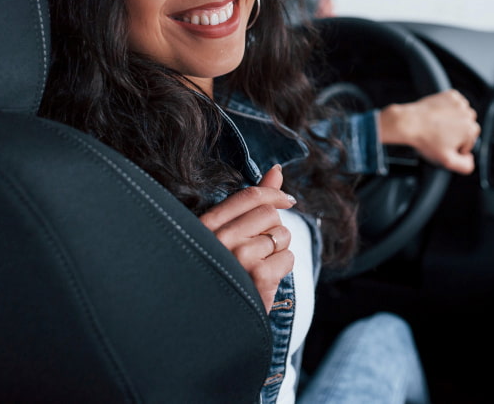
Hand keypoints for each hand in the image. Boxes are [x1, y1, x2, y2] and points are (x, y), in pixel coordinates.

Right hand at [199, 165, 295, 312]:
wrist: (210, 324)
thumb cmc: (221, 273)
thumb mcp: (227, 235)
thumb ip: (251, 201)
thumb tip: (277, 170)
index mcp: (206, 225)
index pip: (249, 196)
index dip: (274, 194)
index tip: (288, 201)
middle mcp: (220, 239)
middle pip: (269, 214)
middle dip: (274, 229)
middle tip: (260, 250)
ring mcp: (239, 258)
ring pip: (282, 236)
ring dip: (278, 251)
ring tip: (258, 267)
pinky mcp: (258, 277)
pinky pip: (288, 259)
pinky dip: (282, 269)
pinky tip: (264, 281)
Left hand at [378, 89, 480, 174]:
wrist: (409, 122)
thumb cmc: (426, 140)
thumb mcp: (446, 160)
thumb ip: (465, 165)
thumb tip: (470, 160)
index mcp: (470, 130)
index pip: (469, 142)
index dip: (457, 147)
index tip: (445, 145)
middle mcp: (468, 114)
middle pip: (467, 128)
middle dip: (456, 133)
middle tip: (440, 136)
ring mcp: (460, 103)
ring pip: (462, 115)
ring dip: (454, 120)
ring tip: (438, 126)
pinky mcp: (451, 95)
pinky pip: (455, 104)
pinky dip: (449, 109)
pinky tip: (439, 116)